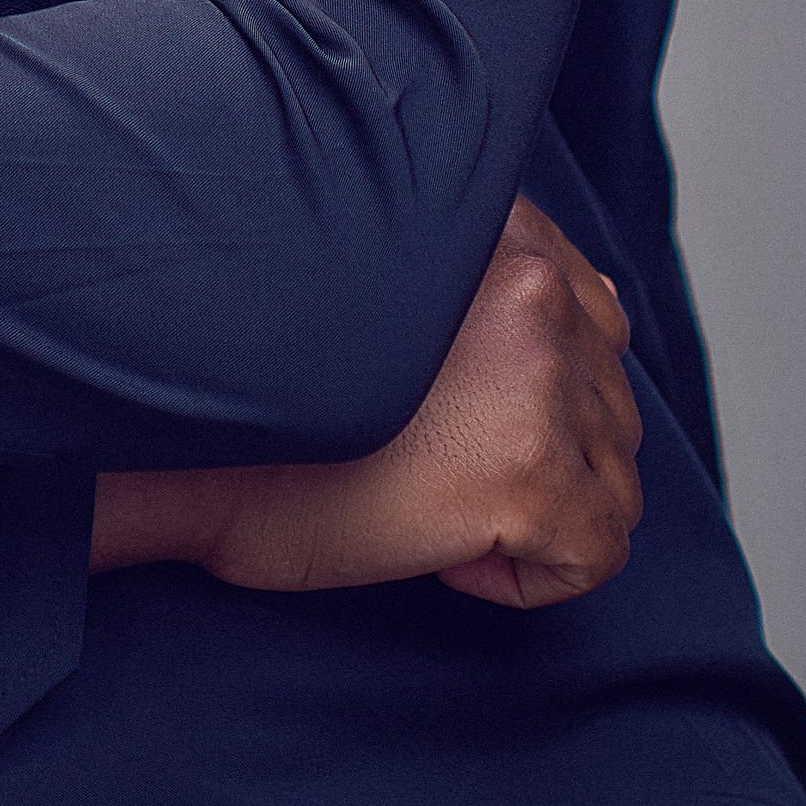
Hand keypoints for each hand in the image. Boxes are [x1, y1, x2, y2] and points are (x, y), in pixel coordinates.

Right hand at [88, 196, 642, 608]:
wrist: (193, 443)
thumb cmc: (267, 376)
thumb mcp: (387, 289)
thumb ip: (484, 281)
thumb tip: (587, 308)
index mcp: (494, 231)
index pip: (592, 309)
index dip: (533, 380)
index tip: (454, 407)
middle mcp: (534, 291)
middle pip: (609, 398)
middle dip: (541, 448)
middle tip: (432, 461)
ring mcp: (542, 382)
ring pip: (612, 477)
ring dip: (538, 507)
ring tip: (435, 502)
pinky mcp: (533, 476)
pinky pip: (597, 551)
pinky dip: (531, 574)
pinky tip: (448, 553)